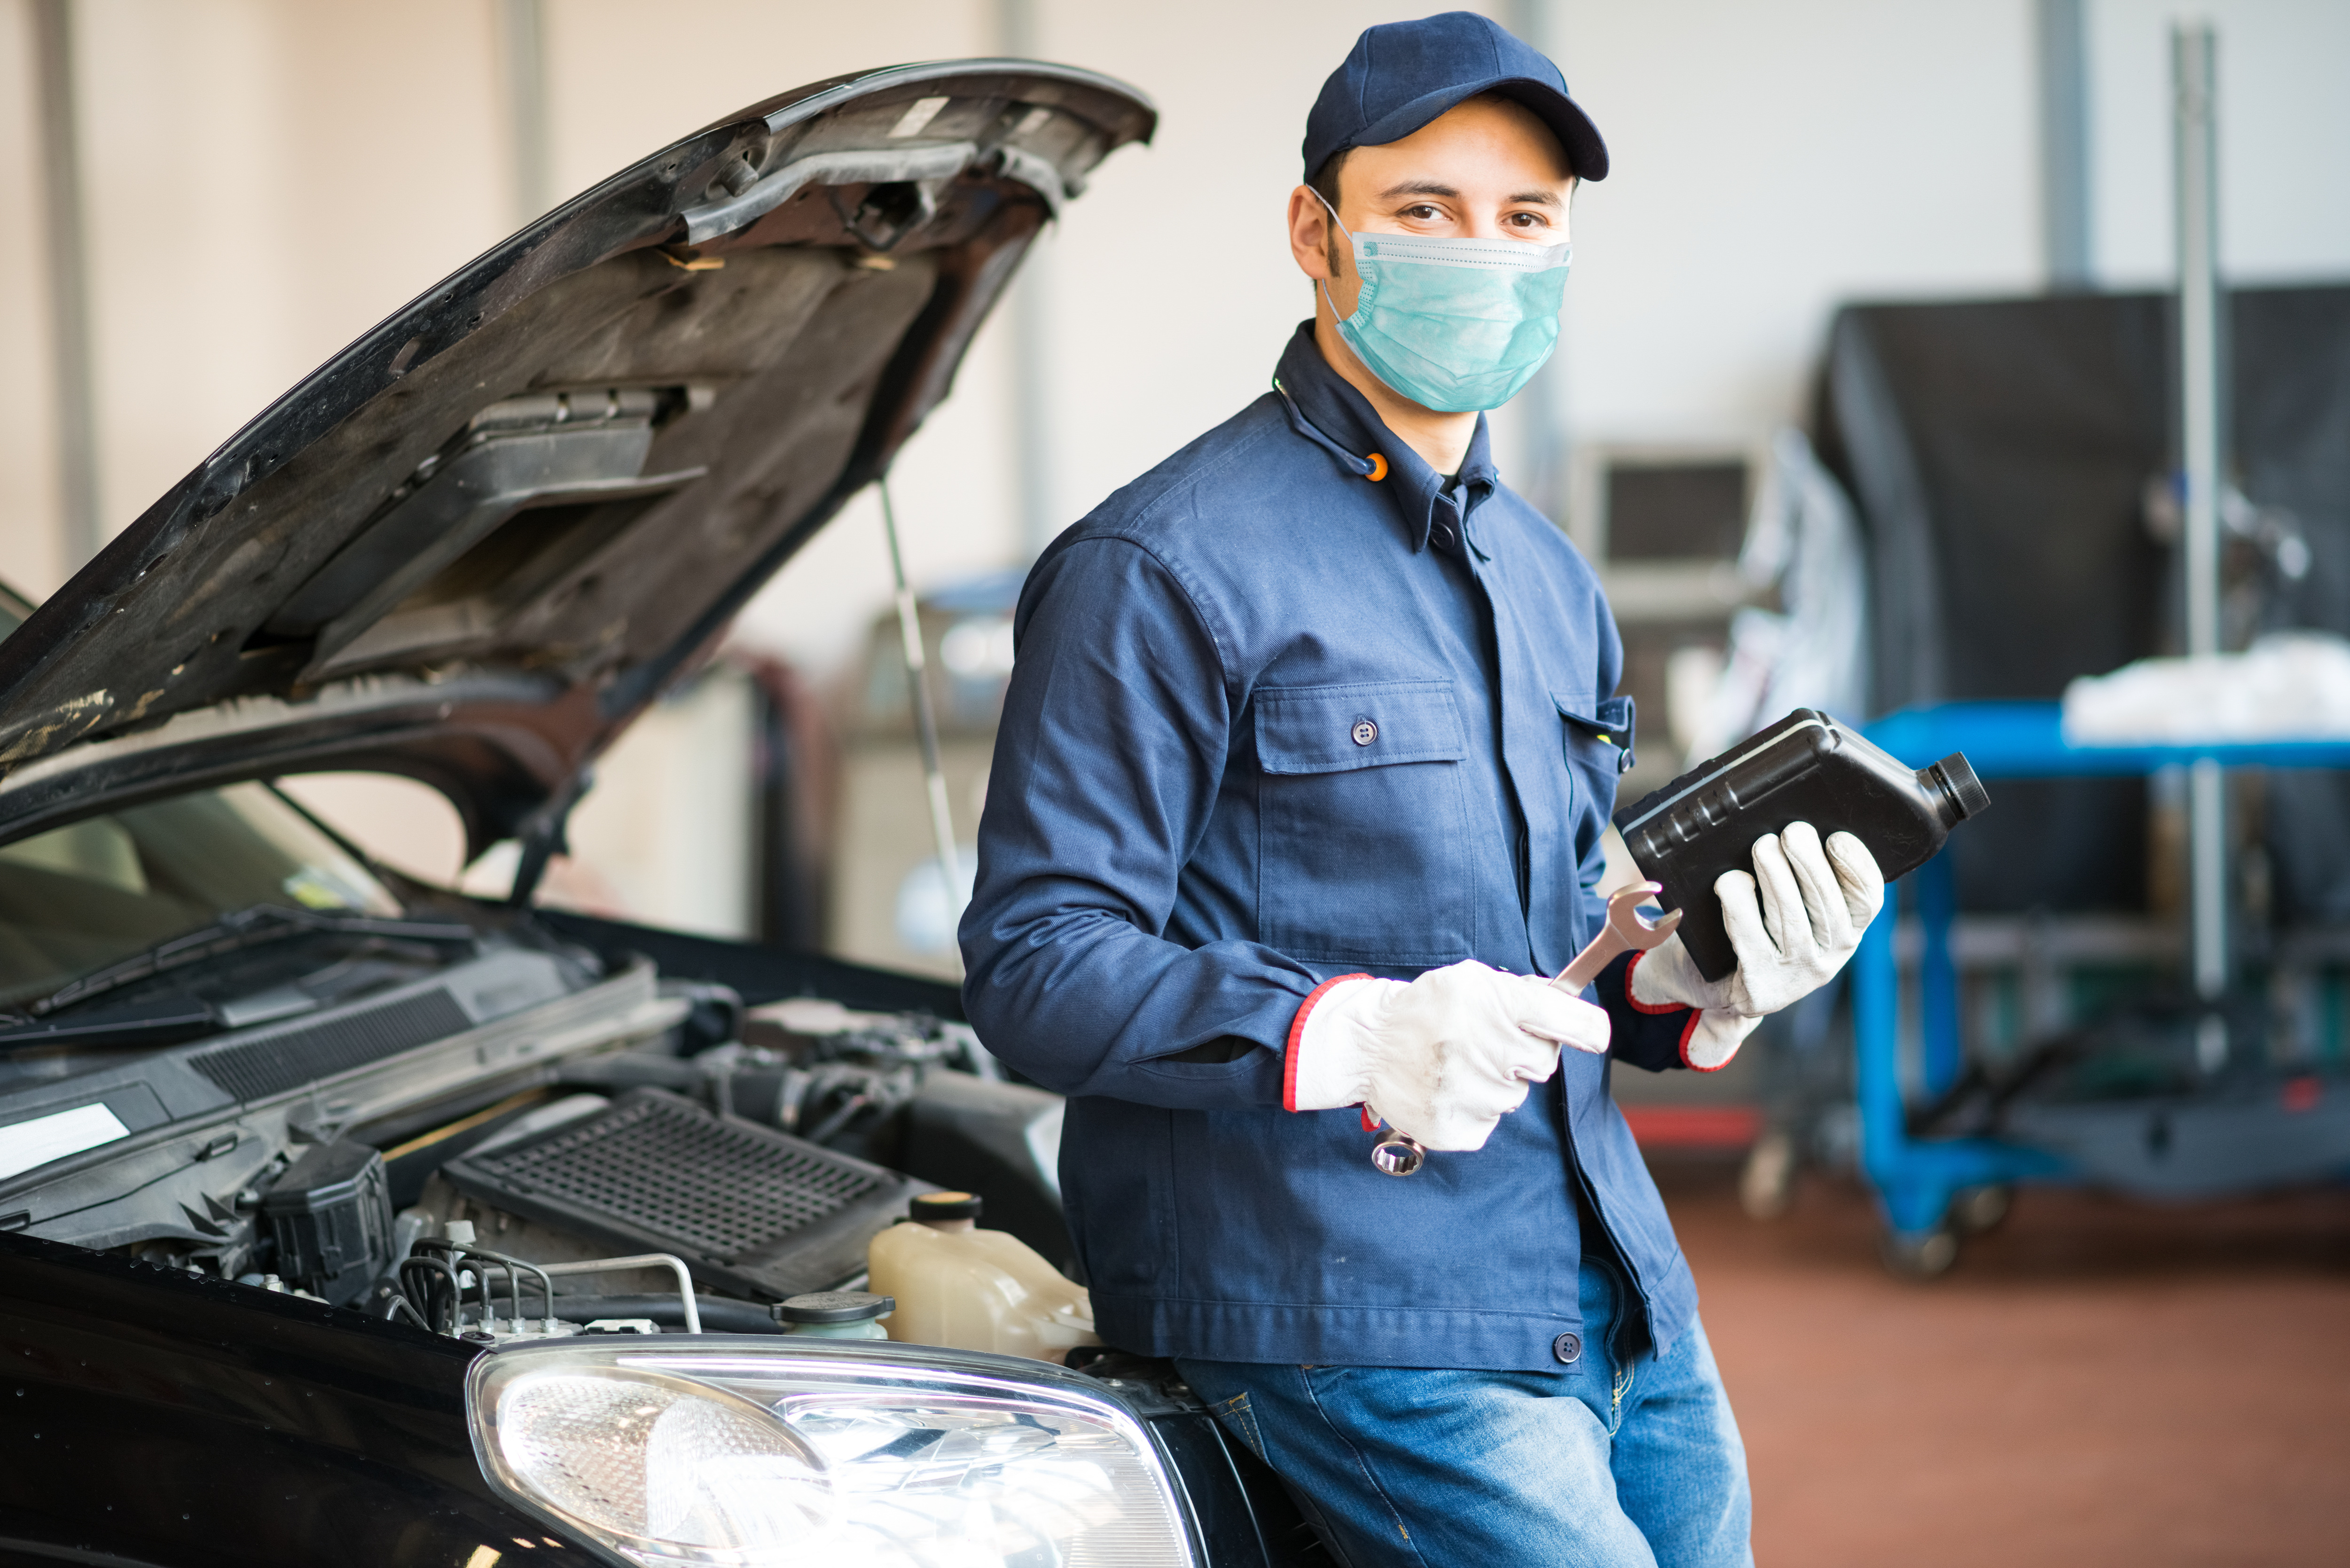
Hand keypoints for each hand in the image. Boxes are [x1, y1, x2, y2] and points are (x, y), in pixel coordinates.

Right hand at [1288, 960, 1610, 1151]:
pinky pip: (1491, 1122)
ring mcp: (1468, 1092)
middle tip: (1489, 1043)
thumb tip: (1575, 1016)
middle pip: (1544, 1061)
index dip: (1589, 1029)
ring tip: (1459, 1066)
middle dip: (1524, 1052)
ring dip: (1496, 1082)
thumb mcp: (1471, 981)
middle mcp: (1481, 1047)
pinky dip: (1476, 1109)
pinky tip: (1449, 1090)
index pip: (1569, 1021)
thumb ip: (1523, 993)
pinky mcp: (1455, 1127)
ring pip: (1515, 1094)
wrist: (1368, 1046)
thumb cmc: (1427, 1010)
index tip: (1594, 1035)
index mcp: (1491, 1001)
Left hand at [1630, 823, 1883, 1067]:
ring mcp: (1795, 975)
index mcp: (1847, 932)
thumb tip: (1800, 828)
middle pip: (1827, 905)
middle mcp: (1829, 958)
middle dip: (1809, 863)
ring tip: (1763, 845)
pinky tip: (1731, 882)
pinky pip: (1748, 935)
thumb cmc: (1759, 928)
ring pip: (1790, 918)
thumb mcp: (1793, 904)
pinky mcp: (1759, 983)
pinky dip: (1739, 902)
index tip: (1836, 838)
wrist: (1718, 985)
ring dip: (1776, 876)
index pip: (1868, 900)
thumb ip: (1805, 873)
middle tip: (1792, 832)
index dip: (1857, 867)